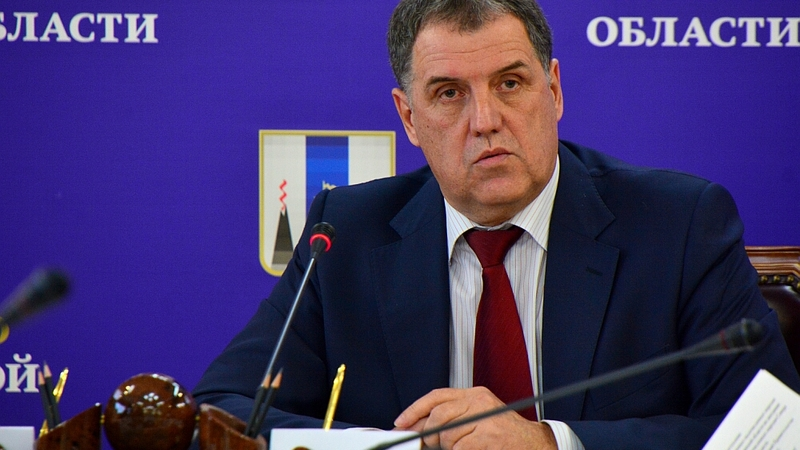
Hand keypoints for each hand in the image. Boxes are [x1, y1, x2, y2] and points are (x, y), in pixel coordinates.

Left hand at [393, 387, 556, 449]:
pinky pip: (460, 448)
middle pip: (438, 416)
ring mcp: (485, 419)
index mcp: (475, 395)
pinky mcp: (488, 437)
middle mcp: (479, 402)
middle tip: (430, 444)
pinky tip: (473, 449)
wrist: (534, 445)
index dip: (415, 409)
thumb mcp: (480, 416)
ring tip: (463, 447)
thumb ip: (453, 416)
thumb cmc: (506, 434)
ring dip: (449, 447)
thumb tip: (419, 426)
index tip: (402, 422)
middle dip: (429, 434)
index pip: (437, 397)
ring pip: (447, 435)